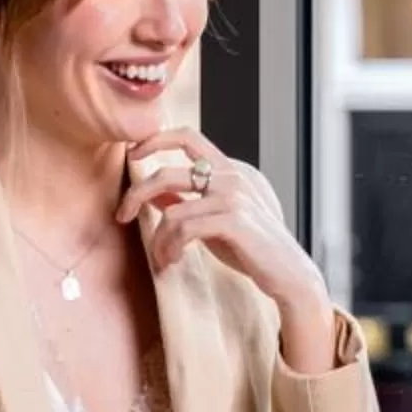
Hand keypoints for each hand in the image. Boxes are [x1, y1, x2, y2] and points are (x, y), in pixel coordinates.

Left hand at [118, 128, 327, 318]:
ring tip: (162, 257)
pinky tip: (173, 261)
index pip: (187, 136)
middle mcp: (234, 175)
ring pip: (171, 208)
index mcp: (232, 168)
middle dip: (137, 193)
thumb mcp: (217, 219)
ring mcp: (235, 195)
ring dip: (158, 238)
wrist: (290, 274)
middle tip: (122, 214)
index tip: (131, 157)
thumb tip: (153, 194)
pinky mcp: (234, 219)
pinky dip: (169, 247)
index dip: (154, 140)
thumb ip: (189, 201)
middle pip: (168, 170)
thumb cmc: (253, 248)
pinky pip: (183, 228)